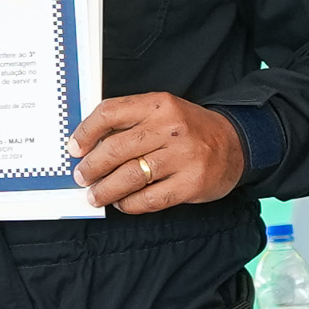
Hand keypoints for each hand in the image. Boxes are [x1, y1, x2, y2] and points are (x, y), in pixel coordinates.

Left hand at [75, 93, 243, 216]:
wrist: (234, 144)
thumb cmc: (189, 130)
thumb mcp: (162, 112)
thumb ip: (130, 122)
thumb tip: (87, 145)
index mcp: (159, 104)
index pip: (110, 113)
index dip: (86, 132)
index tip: (74, 148)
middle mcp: (171, 127)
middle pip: (116, 149)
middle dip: (91, 167)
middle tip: (81, 177)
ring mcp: (184, 156)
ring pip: (130, 176)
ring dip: (105, 190)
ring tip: (95, 196)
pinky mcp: (192, 183)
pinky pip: (150, 199)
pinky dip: (129, 204)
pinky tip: (123, 203)